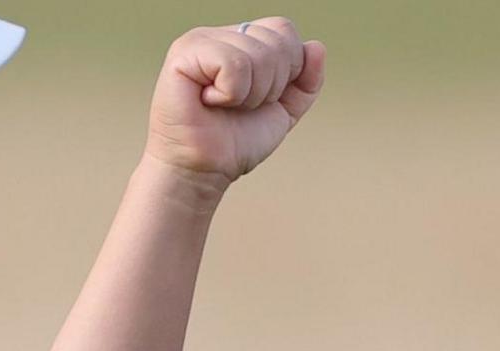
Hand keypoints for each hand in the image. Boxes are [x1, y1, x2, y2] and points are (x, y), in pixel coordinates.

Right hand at [144, 17, 326, 191]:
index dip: (287, 69)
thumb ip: (306, 81)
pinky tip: (210, 102)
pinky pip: (235, 64)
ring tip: (225, 105)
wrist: (204, 170)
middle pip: (275, 41)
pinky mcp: (184, 54)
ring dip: (250, 94)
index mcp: (241, 40)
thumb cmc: (235, 142)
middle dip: (270, 86)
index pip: (283, 30)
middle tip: (240, 104)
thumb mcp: (283, 110)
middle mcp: (220, 34)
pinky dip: (232, 93)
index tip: (261, 97)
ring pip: (258, 54)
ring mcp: (199, 40)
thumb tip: (316, 47)